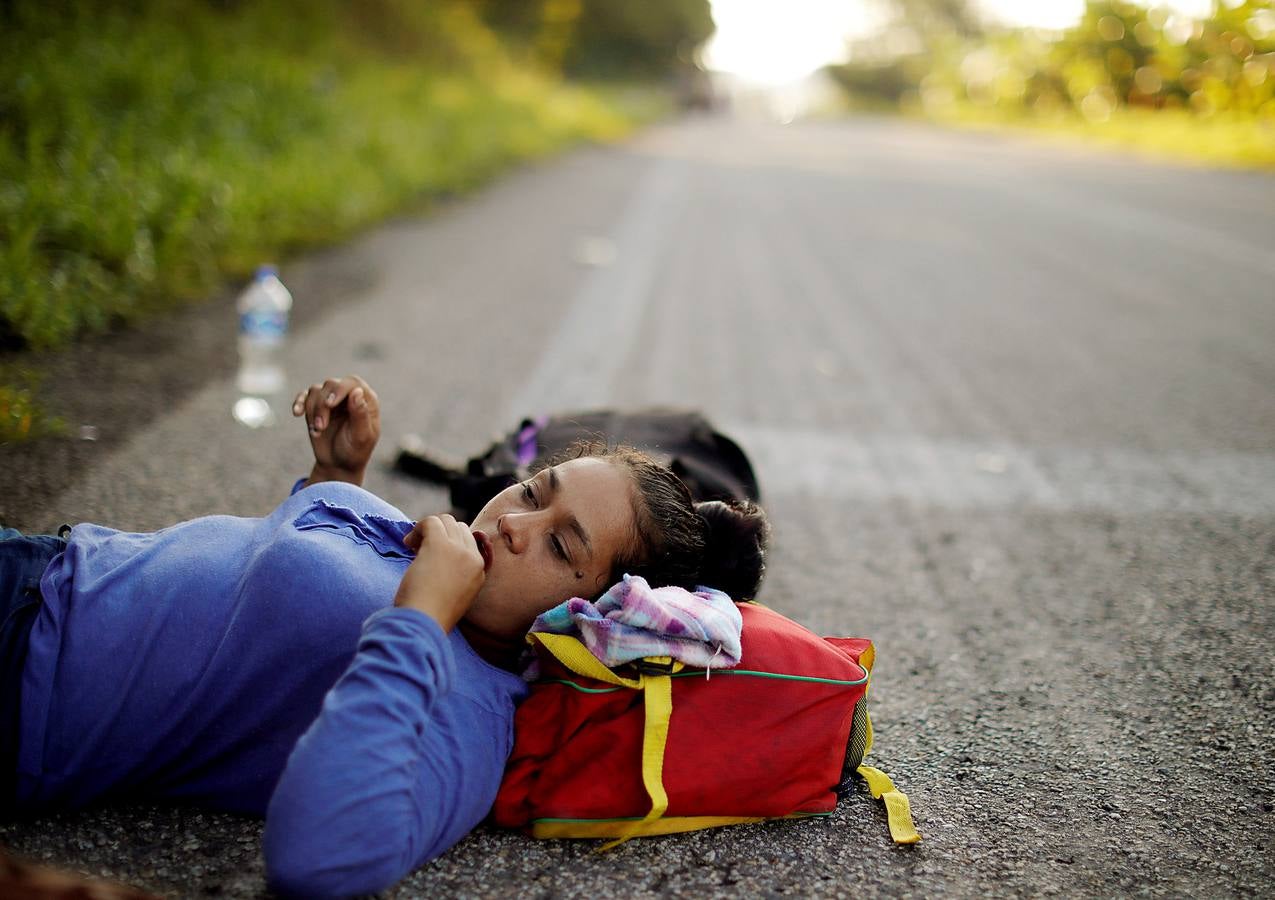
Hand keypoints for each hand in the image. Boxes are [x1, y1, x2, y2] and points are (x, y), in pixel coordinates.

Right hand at [293, 376, 379, 485]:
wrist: (338, 464)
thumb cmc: (355, 452)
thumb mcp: (361, 437)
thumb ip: (360, 415)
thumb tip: (357, 391)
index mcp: (366, 400)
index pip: (352, 383)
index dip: (340, 390)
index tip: (330, 404)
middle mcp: (349, 395)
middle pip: (331, 385)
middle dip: (323, 405)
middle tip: (321, 426)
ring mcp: (332, 399)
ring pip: (316, 391)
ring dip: (313, 411)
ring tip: (318, 430)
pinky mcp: (317, 406)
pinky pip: (305, 395)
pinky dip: (299, 402)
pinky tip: (297, 413)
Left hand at [394, 516, 485, 630]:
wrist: (424, 623)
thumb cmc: (431, 615)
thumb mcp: (454, 595)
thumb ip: (454, 574)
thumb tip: (438, 556)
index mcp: (479, 570)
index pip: (468, 541)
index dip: (448, 544)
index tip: (431, 558)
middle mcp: (473, 557)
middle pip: (459, 527)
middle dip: (440, 535)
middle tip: (420, 551)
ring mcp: (458, 549)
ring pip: (446, 520)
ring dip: (427, 530)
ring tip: (413, 547)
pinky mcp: (439, 544)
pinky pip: (430, 521)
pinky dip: (417, 529)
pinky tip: (407, 544)